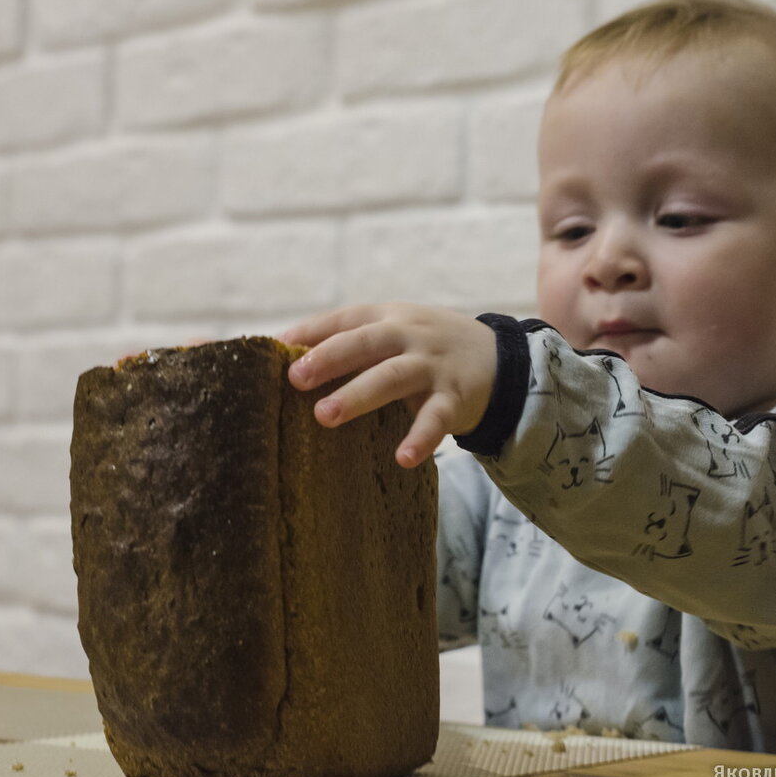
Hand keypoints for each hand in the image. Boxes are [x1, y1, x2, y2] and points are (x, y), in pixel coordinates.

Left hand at [279, 303, 495, 468]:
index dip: (311, 332)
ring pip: (393, 377)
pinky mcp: (454, 398)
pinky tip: (403, 458)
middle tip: (295, 378)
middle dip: (329, 358)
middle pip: (365, 343)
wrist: (499, 358)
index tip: (276, 348)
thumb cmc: (426, 348)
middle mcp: (408, 336)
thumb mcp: (394, 333)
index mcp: (387, 318)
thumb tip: (284, 357)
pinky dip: (420, 438)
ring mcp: (431, 367)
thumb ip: (350, 342)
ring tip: (324, 415)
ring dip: (359, 395)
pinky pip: (435, 419)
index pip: (344, 320)